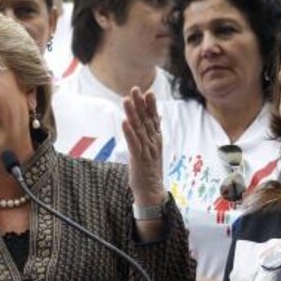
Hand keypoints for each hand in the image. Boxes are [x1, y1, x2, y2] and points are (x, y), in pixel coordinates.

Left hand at [122, 87, 164, 206]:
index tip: (148, 91)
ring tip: (126, 100)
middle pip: (146, 120)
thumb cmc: (150, 171)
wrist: (152, 191)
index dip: (151, 105)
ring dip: (132, 113)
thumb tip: (156, 118)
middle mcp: (152, 142)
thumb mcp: (153, 150)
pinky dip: (129, 132)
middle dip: (140, 104)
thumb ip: (153, 133)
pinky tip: (124, 122)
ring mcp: (146, 150)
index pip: (154, 119)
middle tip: (135, 89)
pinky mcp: (139, 159)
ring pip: (138, 128)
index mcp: (156, 140)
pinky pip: (133, 143)